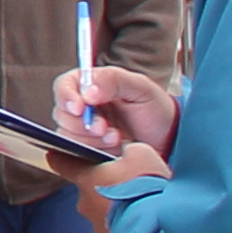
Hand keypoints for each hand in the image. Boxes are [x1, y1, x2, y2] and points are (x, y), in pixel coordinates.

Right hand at [53, 64, 180, 163]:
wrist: (169, 139)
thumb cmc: (155, 110)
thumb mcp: (140, 87)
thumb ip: (113, 80)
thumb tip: (87, 91)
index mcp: (91, 85)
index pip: (64, 86)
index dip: (67, 97)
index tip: (80, 108)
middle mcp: (83, 106)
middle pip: (62, 113)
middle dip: (83, 124)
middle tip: (105, 128)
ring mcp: (83, 130)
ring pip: (67, 135)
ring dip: (92, 140)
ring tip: (116, 138)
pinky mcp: (87, 150)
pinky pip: (76, 152)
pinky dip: (94, 152)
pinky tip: (113, 149)